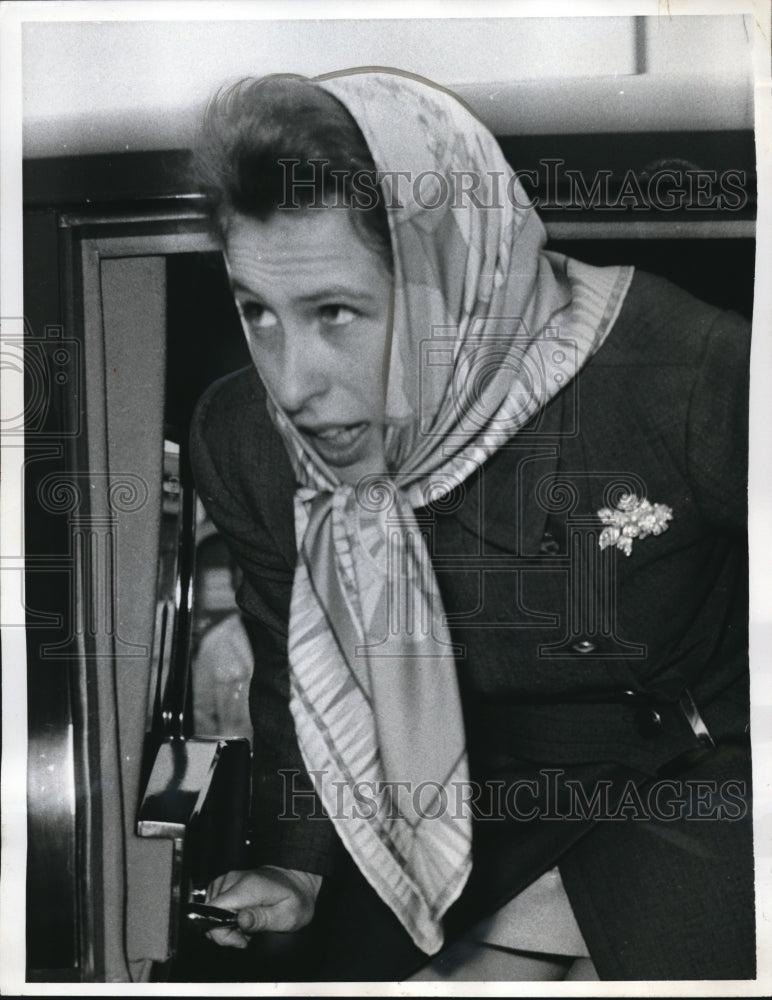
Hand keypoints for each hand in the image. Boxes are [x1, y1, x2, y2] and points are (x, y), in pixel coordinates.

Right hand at [204, 866, 322, 948]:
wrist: (297, 881)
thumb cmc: (294, 899)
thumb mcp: (287, 915)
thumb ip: (262, 919)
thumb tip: (240, 920)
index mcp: (248, 886)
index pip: (213, 911)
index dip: (221, 932)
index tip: (241, 939)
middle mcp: (234, 879)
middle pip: (210, 914)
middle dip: (226, 932)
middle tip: (249, 934)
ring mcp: (229, 879)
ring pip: (211, 911)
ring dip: (226, 925)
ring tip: (249, 924)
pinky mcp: (227, 883)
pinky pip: (216, 905)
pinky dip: (226, 916)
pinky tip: (242, 918)